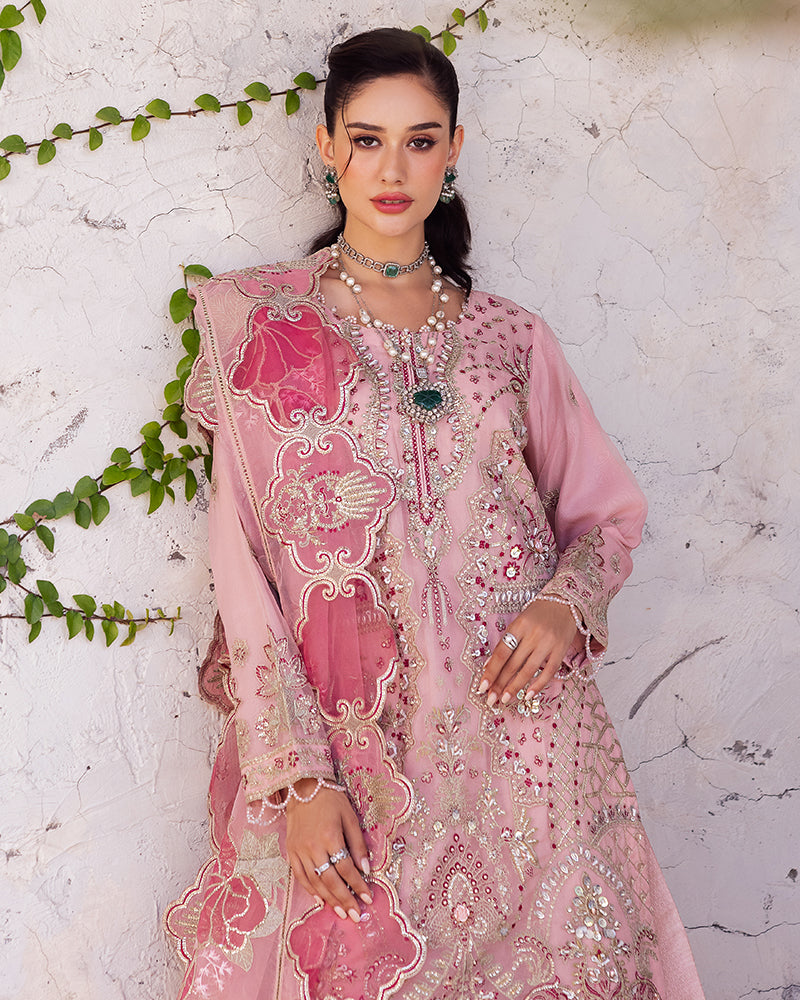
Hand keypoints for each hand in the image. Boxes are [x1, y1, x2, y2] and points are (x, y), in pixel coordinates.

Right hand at [285, 778, 371, 923]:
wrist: (303, 788)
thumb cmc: (331, 800)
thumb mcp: (350, 816)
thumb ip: (358, 844)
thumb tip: (367, 869)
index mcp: (330, 836)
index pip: (346, 868)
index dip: (358, 885)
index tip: (368, 898)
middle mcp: (313, 847)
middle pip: (330, 880)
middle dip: (344, 899)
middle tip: (355, 915)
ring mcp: (299, 851)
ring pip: (314, 882)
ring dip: (328, 900)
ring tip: (340, 912)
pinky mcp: (290, 852)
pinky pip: (300, 876)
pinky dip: (310, 890)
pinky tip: (321, 899)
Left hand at [478, 600, 577, 707]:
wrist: (565, 603)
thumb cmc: (537, 614)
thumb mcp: (518, 622)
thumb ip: (506, 643)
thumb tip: (489, 666)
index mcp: (519, 625)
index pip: (502, 652)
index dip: (491, 671)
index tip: (483, 686)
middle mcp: (533, 634)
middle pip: (513, 663)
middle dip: (500, 684)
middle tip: (491, 699)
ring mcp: (548, 643)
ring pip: (529, 670)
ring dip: (515, 687)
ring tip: (505, 699)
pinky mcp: (561, 650)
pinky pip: (549, 672)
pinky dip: (538, 685)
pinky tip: (528, 695)